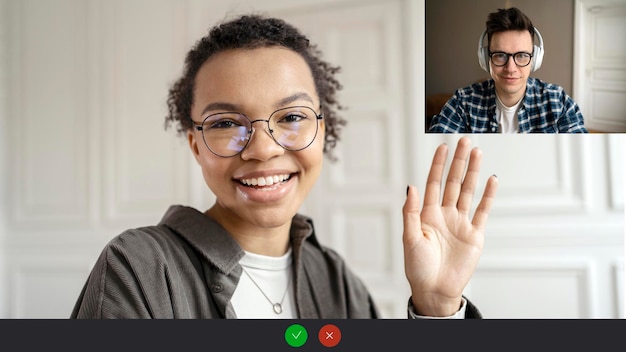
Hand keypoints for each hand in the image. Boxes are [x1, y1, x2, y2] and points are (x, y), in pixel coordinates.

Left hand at [402, 137, 497, 315]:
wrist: (435, 290)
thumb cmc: (418, 268)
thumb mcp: (410, 238)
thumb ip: (411, 212)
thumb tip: (410, 187)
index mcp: (427, 214)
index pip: (434, 183)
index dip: (438, 165)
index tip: (442, 147)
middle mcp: (445, 215)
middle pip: (453, 182)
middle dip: (458, 162)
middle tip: (464, 141)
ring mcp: (461, 223)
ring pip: (468, 192)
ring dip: (473, 173)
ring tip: (478, 153)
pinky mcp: (475, 235)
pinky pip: (482, 211)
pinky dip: (487, 196)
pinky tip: (491, 180)